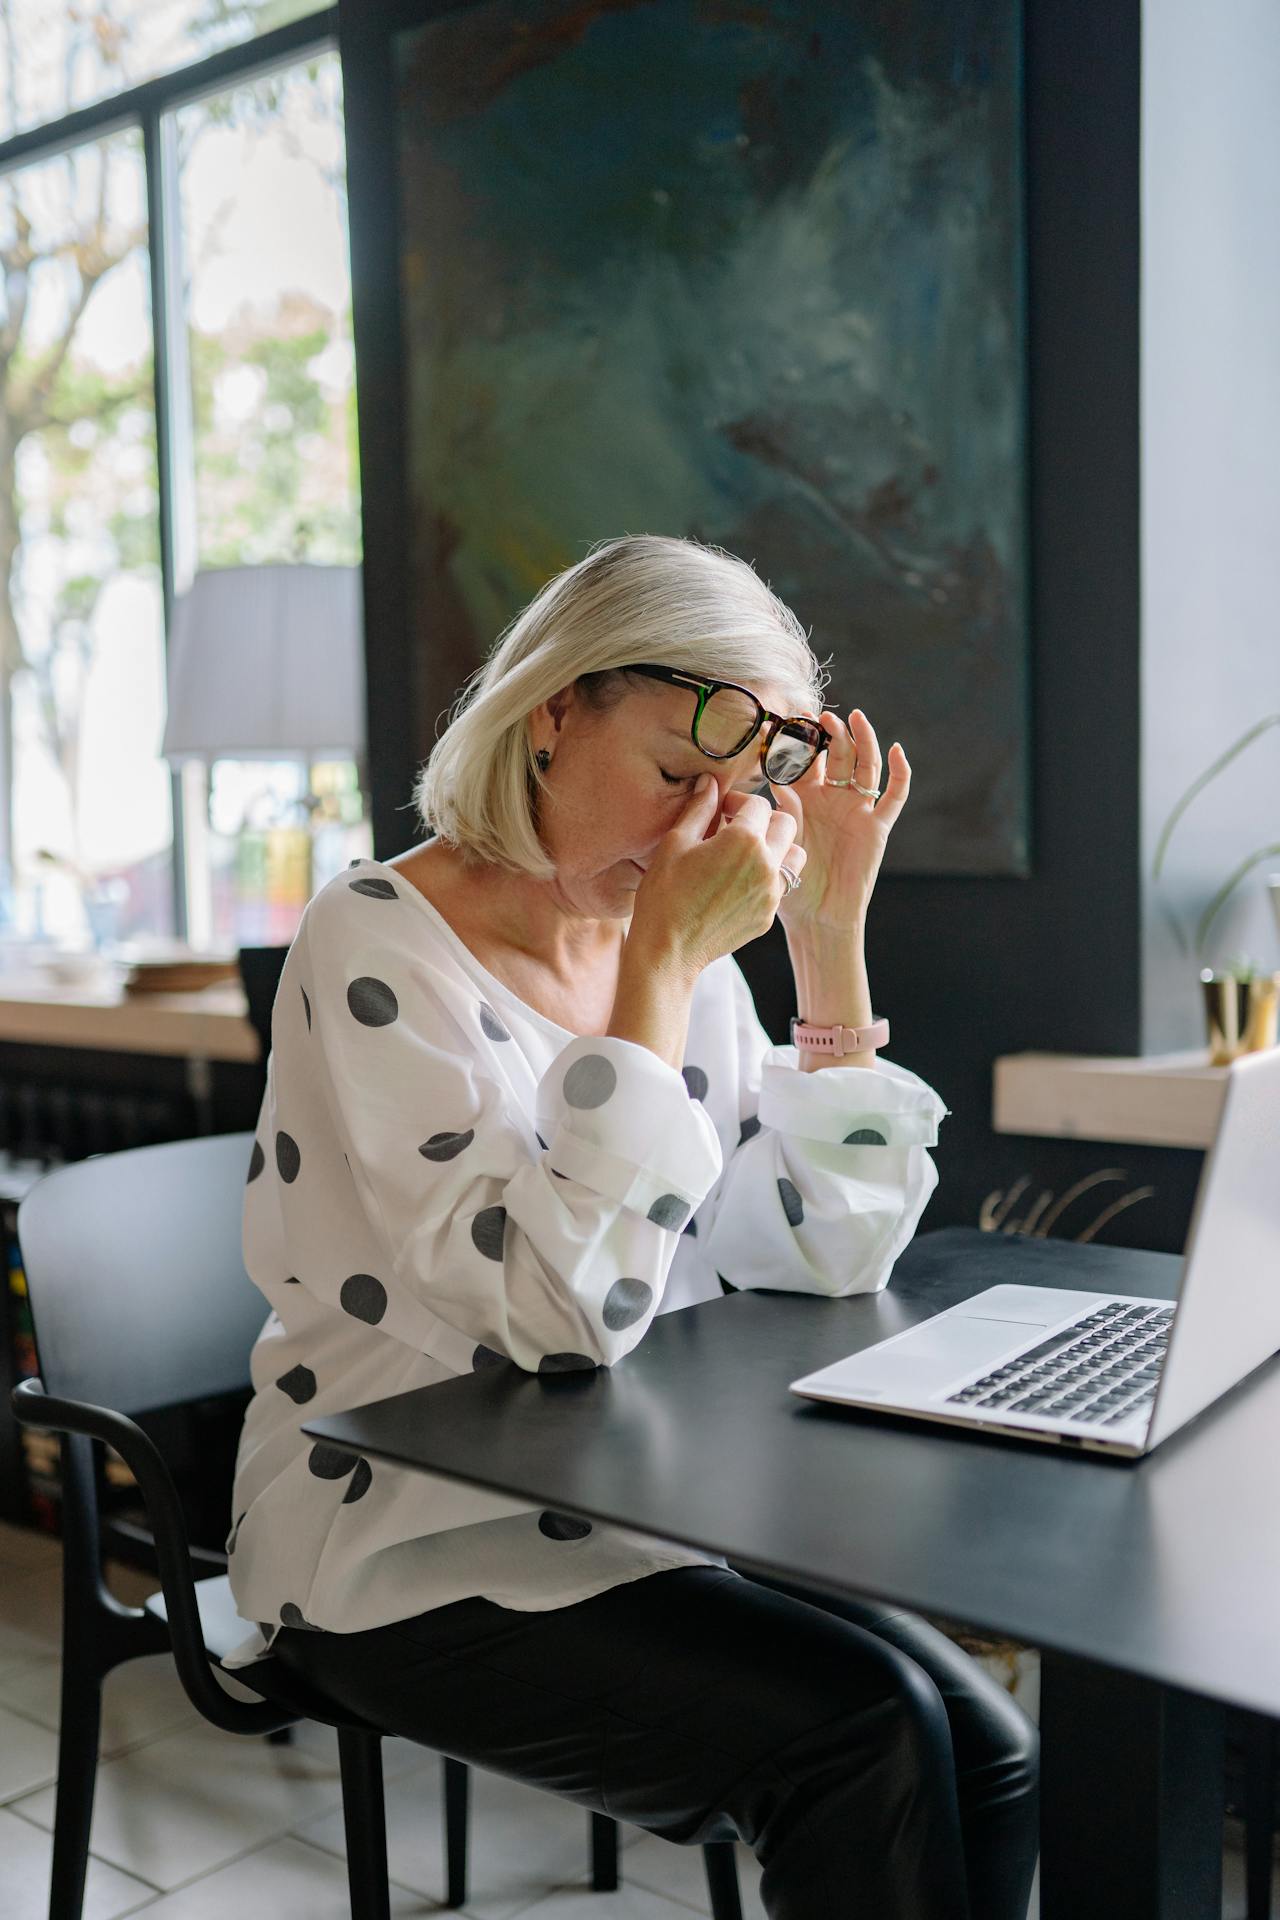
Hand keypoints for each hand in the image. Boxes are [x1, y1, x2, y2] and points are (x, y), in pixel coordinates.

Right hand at [632, 774, 805, 973]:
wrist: (668, 949)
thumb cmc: (665, 894)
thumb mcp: (675, 843)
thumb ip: (699, 809)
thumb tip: (710, 783)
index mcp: (744, 840)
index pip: (759, 804)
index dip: (738, 801)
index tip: (720, 809)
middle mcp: (767, 864)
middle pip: (786, 824)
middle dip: (764, 820)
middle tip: (737, 827)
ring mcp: (771, 893)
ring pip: (794, 856)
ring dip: (776, 848)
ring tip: (746, 855)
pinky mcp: (769, 916)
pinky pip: (781, 886)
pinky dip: (768, 877)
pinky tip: (739, 883)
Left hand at [767, 709, 909, 932]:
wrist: (818, 917)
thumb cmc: (792, 884)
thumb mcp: (778, 843)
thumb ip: (776, 814)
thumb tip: (767, 785)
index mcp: (804, 799)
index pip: (804, 760)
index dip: (797, 741)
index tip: (786, 720)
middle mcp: (832, 799)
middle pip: (838, 755)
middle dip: (831, 734)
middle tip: (820, 717)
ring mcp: (856, 810)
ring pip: (865, 766)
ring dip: (862, 740)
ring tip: (854, 718)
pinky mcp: (877, 826)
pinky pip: (894, 796)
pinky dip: (900, 772)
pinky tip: (897, 750)